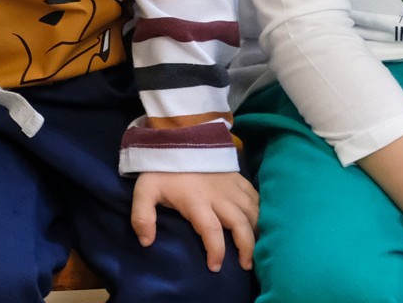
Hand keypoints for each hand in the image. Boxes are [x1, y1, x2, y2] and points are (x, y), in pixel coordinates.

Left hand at [130, 169, 258, 272]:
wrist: (182, 135)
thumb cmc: (163, 169)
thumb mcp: (144, 190)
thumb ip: (142, 217)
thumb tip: (147, 241)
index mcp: (197, 202)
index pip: (211, 231)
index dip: (216, 251)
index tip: (216, 267)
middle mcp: (219, 196)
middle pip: (240, 224)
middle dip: (247, 247)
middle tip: (247, 265)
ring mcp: (231, 186)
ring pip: (252, 211)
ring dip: (257, 230)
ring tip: (257, 247)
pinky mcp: (238, 177)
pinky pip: (255, 196)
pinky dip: (261, 210)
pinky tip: (260, 221)